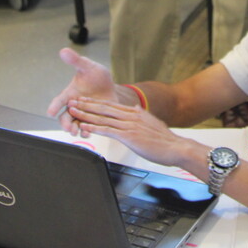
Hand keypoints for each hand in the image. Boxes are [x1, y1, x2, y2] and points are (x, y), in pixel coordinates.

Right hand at [47, 48, 121, 134]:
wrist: (110, 87)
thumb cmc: (96, 76)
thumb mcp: (88, 67)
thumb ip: (76, 61)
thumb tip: (63, 50)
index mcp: (70, 93)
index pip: (59, 100)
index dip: (54, 106)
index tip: (50, 112)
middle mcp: (74, 106)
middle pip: (65, 117)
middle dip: (65, 123)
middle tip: (67, 128)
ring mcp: (83, 114)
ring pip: (75, 124)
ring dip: (75, 129)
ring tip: (76, 132)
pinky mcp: (93, 120)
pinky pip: (88, 128)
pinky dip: (88, 131)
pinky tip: (89, 133)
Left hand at [68, 96, 196, 168]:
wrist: (175, 147)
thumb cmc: (164, 140)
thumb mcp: (151, 122)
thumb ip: (141, 116)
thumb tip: (134, 109)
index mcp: (135, 112)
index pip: (111, 105)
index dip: (95, 102)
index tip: (84, 99)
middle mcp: (131, 115)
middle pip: (104, 108)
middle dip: (86, 104)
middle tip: (72, 101)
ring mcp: (129, 125)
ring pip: (103, 118)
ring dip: (86, 114)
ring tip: (73, 112)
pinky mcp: (129, 136)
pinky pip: (108, 131)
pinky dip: (95, 128)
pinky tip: (85, 127)